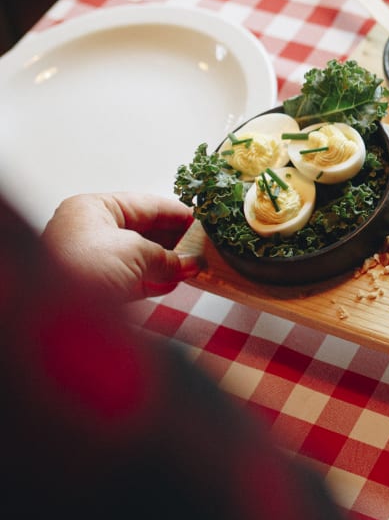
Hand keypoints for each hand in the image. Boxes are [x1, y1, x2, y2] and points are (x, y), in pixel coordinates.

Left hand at [41, 192, 201, 301]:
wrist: (55, 313)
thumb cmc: (85, 267)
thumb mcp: (136, 252)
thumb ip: (168, 257)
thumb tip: (191, 263)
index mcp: (92, 209)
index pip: (144, 205)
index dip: (177, 213)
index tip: (203, 220)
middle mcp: (89, 231)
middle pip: (142, 231)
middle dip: (174, 241)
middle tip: (203, 246)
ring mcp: (92, 260)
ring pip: (138, 257)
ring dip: (167, 263)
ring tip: (194, 265)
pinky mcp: (96, 288)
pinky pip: (131, 279)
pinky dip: (154, 281)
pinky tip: (175, 282)